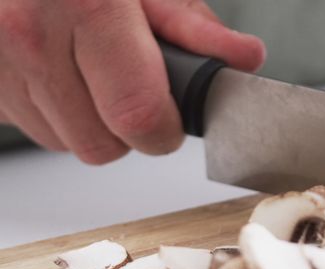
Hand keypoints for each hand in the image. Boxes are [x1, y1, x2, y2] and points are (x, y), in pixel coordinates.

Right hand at [0, 0, 263, 164]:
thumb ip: (191, 22)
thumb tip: (243, 58)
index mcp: (86, 7)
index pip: (138, 116)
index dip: (164, 130)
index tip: (172, 118)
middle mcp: (28, 36)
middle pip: (100, 144)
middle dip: (126, 129)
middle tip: (129, 83)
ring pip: (61, 140)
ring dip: (84, 119)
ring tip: (86, 64)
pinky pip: (25, 123)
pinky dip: (46, 107)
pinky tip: (51, 63)